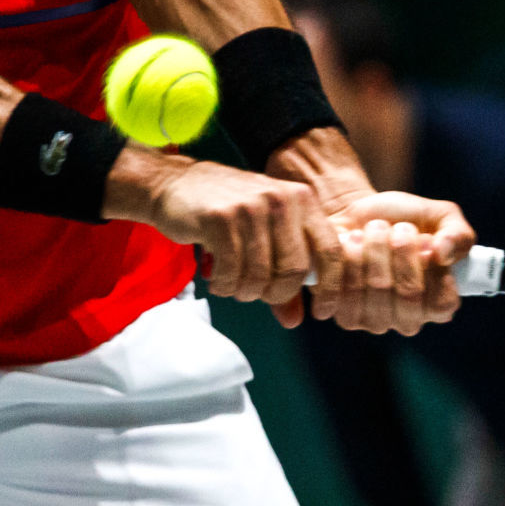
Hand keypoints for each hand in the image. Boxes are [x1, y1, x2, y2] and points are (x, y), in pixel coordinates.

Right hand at [108, 149, 342, 306]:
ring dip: (244, 291)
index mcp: (301, 199)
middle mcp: (281, 199)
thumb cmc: (225, 211)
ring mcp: (251, 207)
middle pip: (294, 269)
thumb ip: (281, 276)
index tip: (321, 313)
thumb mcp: (262, 234)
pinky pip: (231, 272)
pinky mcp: (221, 218)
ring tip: (231, 283)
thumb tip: (295, 322)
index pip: (330, 248)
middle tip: (256, 294)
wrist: (173, 183)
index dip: (331, 287)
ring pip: (260, 275)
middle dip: (276, 294)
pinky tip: (215, 278)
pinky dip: (224, 285)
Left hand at [327, 193, 472, 334]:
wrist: (356, 213)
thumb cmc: (402, 219)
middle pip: (409, 294)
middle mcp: (409, 320)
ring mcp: (376, 322)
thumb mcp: (440, 216)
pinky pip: (346, 290)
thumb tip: (443, 254)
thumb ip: (458, 234)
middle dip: (400, 250)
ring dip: (373, 248)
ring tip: (371, 230)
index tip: (423, 238)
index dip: (431, 266)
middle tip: (395, 228)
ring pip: (376, 289)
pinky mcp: (346, 316)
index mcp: (439, 303)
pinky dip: (348, 256)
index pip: (442, 302)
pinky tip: (351, 243)